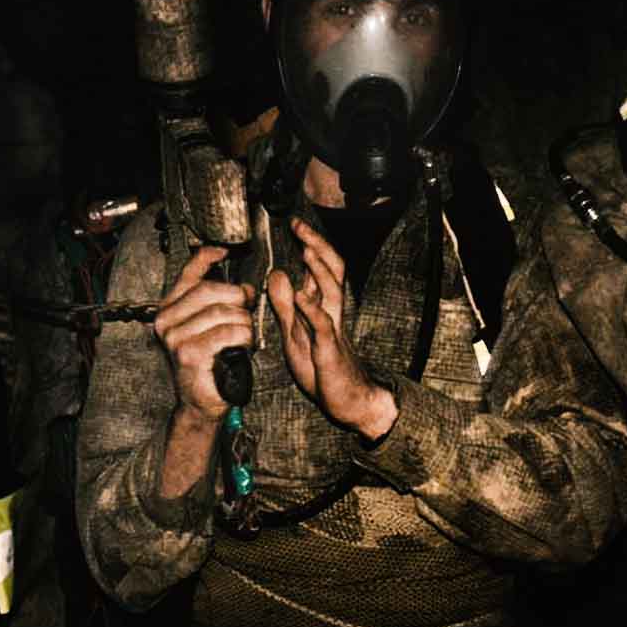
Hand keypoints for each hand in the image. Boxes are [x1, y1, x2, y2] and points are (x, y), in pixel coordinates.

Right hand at [153, 245, 255, 424]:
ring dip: (244, 324)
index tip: (224, 251)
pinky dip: (243, 339)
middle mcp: (165, 320)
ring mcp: (174, 337)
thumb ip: (215, 299)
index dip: (207, 257)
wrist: (200, 403)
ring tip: (243, 337)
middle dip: (238, 298)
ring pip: (224, 312)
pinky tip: (240, 349)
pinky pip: (228, 332)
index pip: (188, 274)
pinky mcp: (188, 353)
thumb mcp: (210, 326)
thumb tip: (236, 276)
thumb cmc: (209, 364)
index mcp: (169, 309)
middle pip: (211, 290)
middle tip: (247, 310)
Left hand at [266, 217, 396, 440]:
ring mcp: (333, 329)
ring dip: (320, 269)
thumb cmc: (322, 367)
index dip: (310, 244)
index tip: (295, 225)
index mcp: (322, 307)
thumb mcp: (295, 333)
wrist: (349, 401)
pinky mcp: (330, 349)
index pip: (320, 267)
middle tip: (301, 227)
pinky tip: (301, 295)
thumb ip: (285, 306)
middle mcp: (331, 312)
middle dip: (318, 245)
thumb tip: (276, 275)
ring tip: (307, 248)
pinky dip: (312, 308)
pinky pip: (324, 324)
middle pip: (332, 270)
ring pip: (333, 291)